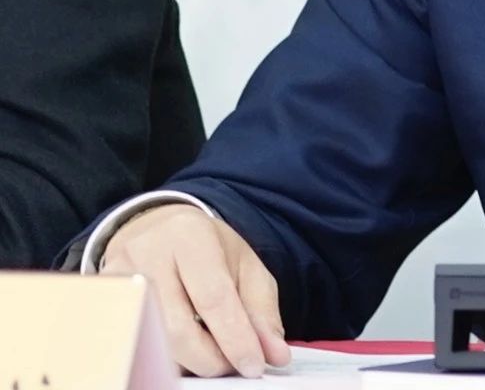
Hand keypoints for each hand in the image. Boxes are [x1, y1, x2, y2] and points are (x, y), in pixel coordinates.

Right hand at [101, 204, 291, 377]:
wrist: (154, 230)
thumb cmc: (206, 250)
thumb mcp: (243, 265)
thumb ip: (261, 309)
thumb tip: (274, 354)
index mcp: (190, 236)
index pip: (213, 297)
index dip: (235, 338)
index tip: (254, 366)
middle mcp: (147, 255)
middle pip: (177, 329)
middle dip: (211, 359)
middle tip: (232, 366)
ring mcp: (114, 280)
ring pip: (152, 346)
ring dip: (187, 363)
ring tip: (210, 356)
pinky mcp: (99, 304)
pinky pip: (131, 346)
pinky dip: (159, 361)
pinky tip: (179, 355)